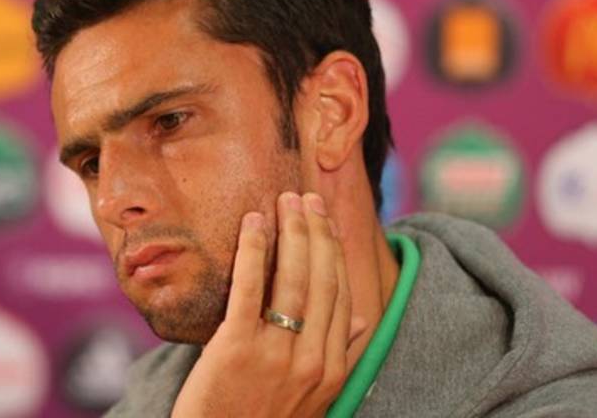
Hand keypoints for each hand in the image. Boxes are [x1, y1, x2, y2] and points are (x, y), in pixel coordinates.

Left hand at [171, 192, 352, 416]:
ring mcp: (275, 354)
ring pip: (294, 280)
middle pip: (322, 280)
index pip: (341, 296)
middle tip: (308, 198)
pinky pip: (250, 289)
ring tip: (286, 201)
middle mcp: (311, 360)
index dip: (335, 253)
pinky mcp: (236, 348)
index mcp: (331, 369)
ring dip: (292, 233)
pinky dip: (255, 250)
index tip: (328, 223)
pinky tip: (253, 223)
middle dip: (317, 232)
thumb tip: (360, 318)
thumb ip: (336, 356)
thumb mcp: (311, 397)